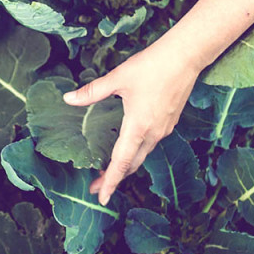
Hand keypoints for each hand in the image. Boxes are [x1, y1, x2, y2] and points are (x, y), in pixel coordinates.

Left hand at [62, 39, 201, 205]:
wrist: (186, 56)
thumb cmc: (152, 66)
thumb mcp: (117, 78)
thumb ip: (92, 92)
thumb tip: (68, 99)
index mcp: (138, 126)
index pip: (121, 162)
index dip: (110, 181)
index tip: (101, 197)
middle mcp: (153, 133)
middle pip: (132, 164)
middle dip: (114, 178)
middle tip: (97, 188)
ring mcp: (164, 128)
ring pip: (142, 155)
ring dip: (126, 165)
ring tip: (108, 170)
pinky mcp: (169, 121)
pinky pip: (150, 144)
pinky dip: (136, 152)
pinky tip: (127, 147)